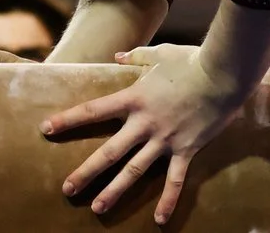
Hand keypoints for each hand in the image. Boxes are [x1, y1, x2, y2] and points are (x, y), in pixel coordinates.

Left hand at [45, 43, 248, 223]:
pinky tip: (159, 221)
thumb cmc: (191, 60)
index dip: (69, 120)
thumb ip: (136, 57)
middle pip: (109, 151)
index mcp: (135, 98)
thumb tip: (117, 56)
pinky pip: (174, 180)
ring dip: (114, 191)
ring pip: (134, 171)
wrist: (223, 74)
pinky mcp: (186, 150)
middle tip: (67, 188)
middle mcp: (145, 123)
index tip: (46, 129)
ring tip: (97, 208)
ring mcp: (165, 140)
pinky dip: (167, 200)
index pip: (94, 110)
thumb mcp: (160, 54)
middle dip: (86, 171)